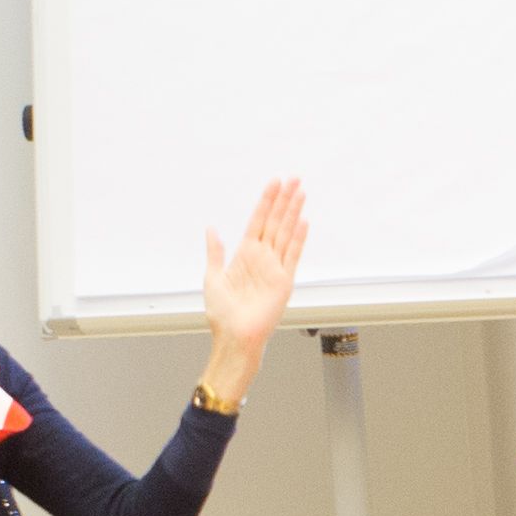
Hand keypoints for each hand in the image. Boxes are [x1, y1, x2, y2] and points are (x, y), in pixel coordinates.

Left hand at [196, 180, 310, 404]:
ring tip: (301, 192)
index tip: (274, 183)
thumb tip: (212, 229)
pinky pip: (292, 255)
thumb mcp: (212, 277)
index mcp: (245, 255)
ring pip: (285, 233)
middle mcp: (262, 258)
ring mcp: (275, 268)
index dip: (266, 202)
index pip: (258, 221)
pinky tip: (303, 221)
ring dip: (293, 212)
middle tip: (294, 178)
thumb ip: (215, 252)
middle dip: (284, 200)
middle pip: (275, 222)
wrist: (233, 337)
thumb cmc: (222, 314)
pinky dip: (298, 238)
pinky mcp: (284, 281)